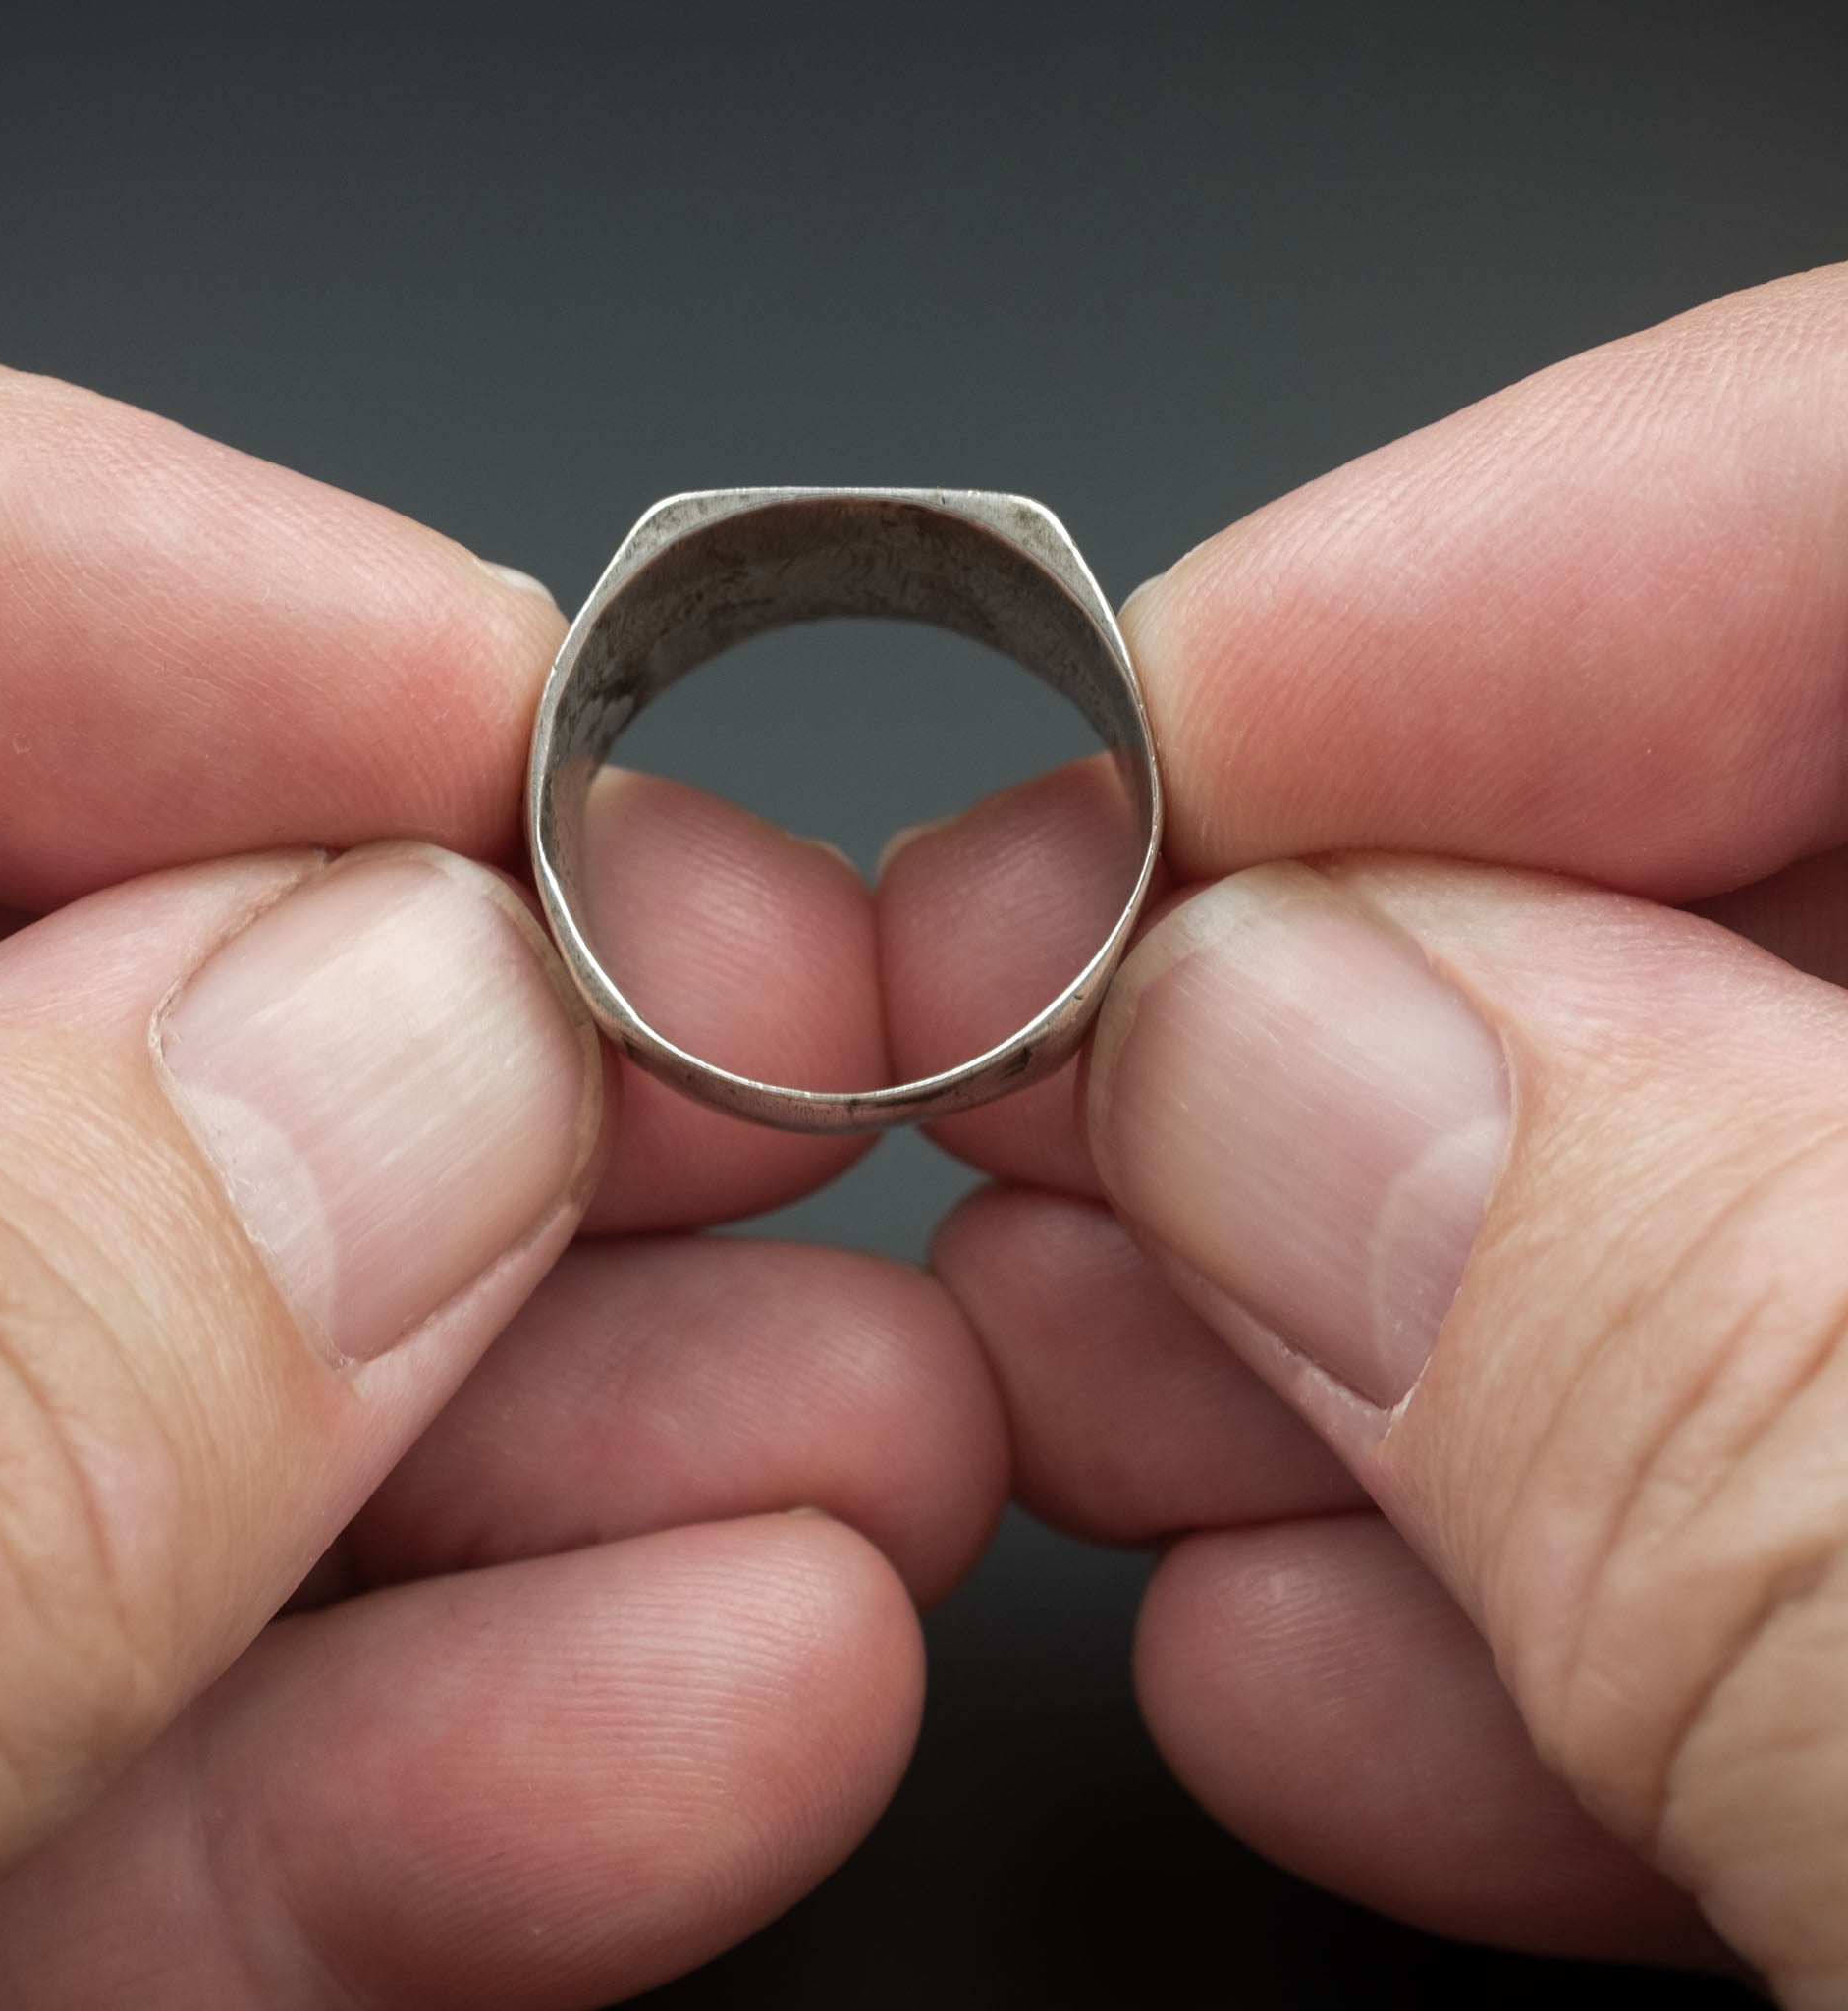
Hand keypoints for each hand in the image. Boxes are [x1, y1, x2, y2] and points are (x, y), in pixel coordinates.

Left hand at [0, 324, 1006, 2007]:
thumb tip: (406, 1060)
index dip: (173, 613)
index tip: (534, 727)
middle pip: (46, 1025)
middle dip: (464, 1057)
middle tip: (797, 1083)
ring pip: (136, 1437)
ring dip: (549, 1447)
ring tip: (881, 1436)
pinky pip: (98, 1780)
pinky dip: (410, 1775)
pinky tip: (724, 1705)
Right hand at [882, 264, 1847, 1998]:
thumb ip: (1745, 1387)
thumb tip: (1272, 1069)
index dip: (1491, 596)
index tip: (1117, 779)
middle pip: (1767, 865)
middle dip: (1340, 985)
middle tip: (1023, 1100)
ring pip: (1732, 1216)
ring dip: (1360, 1314)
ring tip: (1083, 1381)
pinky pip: (1817, 1532)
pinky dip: (1556, 1600)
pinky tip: (1317, 1658)